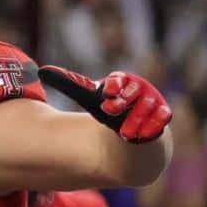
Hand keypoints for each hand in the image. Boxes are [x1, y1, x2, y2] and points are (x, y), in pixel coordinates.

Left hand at [38, 65, 171, 142]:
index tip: (105, 91)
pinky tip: (143, 135)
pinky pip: (163, 117)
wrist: (132, 127)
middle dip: (123, 100)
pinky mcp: (163, 116)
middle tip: (108, 110)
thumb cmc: (110, 107)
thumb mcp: (90, 96)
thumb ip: (71, 84)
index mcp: (122, 81)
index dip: (113, 84)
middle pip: (134, 91)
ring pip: (148, 106)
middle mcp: (140, 89)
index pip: (119, 78)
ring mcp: (153, 101)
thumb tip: (43, 71)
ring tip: (124, 133)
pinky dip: (155, 125)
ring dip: (136, 118)